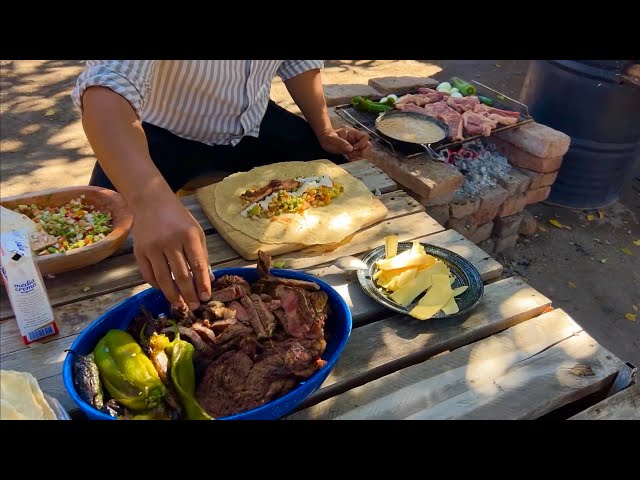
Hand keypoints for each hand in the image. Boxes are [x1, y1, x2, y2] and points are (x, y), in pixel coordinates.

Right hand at [133, 195, 210, 309]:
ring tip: (180, 305)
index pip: (198, 265)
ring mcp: (152, 247)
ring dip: (172, 295)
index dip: (202, 284)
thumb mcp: (196, 233)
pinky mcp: (139, 251)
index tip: (206, 297)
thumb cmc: (179, 219)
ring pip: (163, 279)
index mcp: (188, 236)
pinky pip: (148, 275)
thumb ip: (203, 256)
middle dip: (188, 294)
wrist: (151, 202)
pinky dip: (157, 286)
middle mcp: (170, 242)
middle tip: (194, 307)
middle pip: (181, 275)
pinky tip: (165, 290)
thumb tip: (209, 279)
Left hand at [318, 127, 371, 160]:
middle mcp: (356, 139)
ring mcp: (356, 146)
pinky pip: (359, 156)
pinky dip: (356, 159)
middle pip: (368, 145)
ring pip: (365, 152)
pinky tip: (350, 159)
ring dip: (359, 156)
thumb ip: (341, 142)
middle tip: (352, 154)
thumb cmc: (328, 137)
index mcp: (353, 133)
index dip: (362, 144)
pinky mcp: (353, 152)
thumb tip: (351, 148)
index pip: (365, 137)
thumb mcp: (332, 138)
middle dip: (362, 152)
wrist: (325, 140)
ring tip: (350, 157)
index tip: (354, 148)